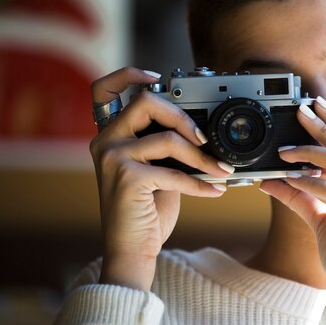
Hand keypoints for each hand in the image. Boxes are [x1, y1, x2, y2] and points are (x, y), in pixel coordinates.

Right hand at [90, 67, 233, 289]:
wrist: (132, 249)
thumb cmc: (147, 209)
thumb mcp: (156, 169)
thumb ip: (165, 145)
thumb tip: (201, 128)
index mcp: (110, 135)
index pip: (104, 89)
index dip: (129, 75)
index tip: (157, 77)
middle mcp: (105, 142)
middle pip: (146, 102)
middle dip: (183, 117)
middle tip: (204, 138)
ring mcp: (112, 158)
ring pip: (168, 138)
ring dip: (202, 157)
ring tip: (221, 170)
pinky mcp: (126, 178)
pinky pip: (175, 172)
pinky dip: (200, 183)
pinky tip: (215, 190)